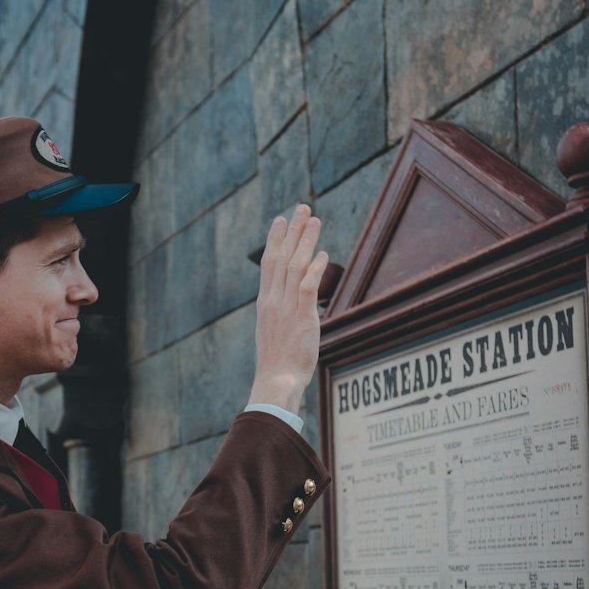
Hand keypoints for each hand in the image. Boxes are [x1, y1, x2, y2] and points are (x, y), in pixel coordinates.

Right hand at [248, 203, 326, 414]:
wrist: (276, 380)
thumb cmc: (277, 363)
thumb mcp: (273, 333)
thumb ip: (281, 314)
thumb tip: (293, 305)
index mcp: (265, 303)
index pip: (268, 264)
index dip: (275, 240)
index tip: (280, 220)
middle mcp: (273, 300)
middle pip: (281, 256)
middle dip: (291, 230)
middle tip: (301, 207)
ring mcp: (285, 307)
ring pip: (294, 265)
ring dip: (305, 240)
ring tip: (314, 219)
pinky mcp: (301, 316)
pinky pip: (307, 285)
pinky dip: (315, 267)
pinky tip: (323, 254)